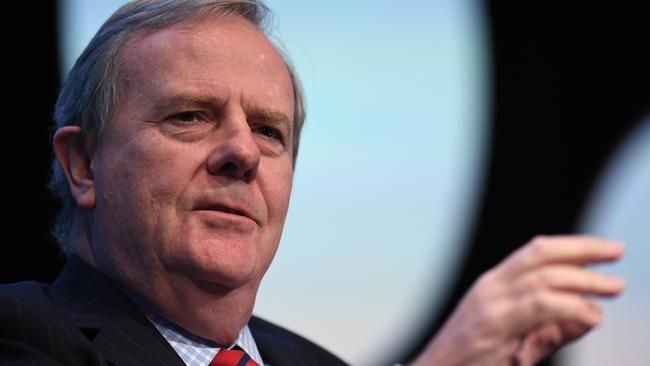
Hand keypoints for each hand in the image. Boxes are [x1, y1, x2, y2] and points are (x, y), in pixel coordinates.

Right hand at [410, 235, 624, 365]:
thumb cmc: (473, 362)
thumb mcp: (518, 343)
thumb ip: (552, 329)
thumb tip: (592, 314)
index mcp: (493, 285)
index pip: (535, 252)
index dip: (572, 246)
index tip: (605, 248)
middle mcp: (490, 286)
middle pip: (540, 254)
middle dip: (582, 249)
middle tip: (616, 251)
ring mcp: (489, 304)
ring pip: (542, 278)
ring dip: (583, 280)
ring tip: (613, 287)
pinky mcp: (493, 325)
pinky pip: (537, 306)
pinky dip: (568, 306)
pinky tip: (590, 314)